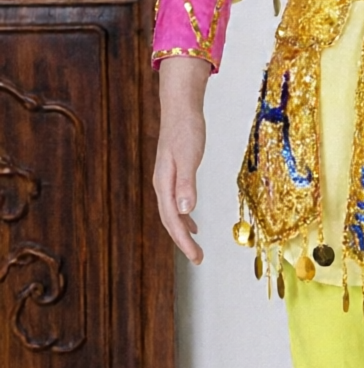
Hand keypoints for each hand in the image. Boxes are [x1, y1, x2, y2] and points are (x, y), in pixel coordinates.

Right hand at [152, 56, 210, 264]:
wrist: (180, 109)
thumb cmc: (186, 130)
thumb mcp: (190, 157)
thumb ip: (187, 183)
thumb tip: (186, 210)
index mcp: (164, 184)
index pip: (172, 219)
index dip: (183, 240)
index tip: (196, 256)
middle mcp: (162, 185)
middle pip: (169, 220)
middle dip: (182, 241)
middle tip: (198, 258)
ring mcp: (166, 180)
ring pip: (171, 213)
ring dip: (182, 231)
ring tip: (195, 247)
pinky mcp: (174, 175)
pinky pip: (176, 202)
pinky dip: (184, 216)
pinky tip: (193, 221)